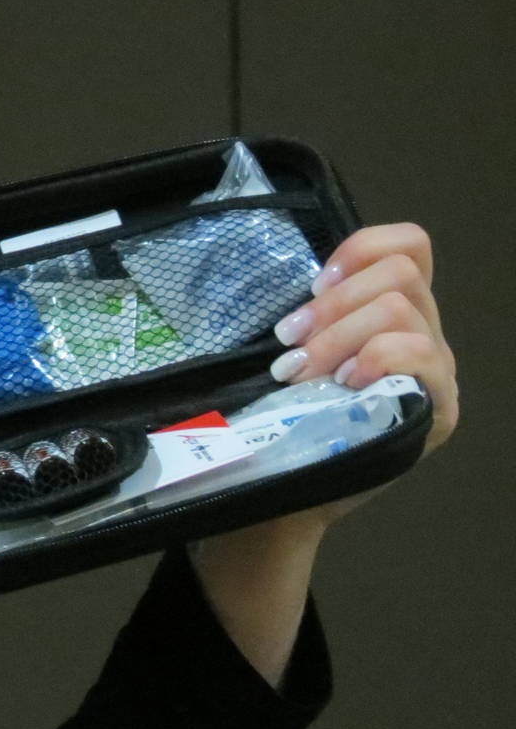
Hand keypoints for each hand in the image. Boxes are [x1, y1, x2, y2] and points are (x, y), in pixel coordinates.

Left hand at [264, 220, 459, 528]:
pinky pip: (421, 354)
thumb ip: (313, 313)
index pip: (410, 244)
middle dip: (334, 304)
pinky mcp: (440, 408)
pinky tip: (345, 384)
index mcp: (394, 309)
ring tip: (301, 372)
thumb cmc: (288, 411)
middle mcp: (425, 332)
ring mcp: (437, 370)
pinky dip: (376, 358)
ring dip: (339, 336)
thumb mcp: (298, 348)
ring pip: (401, 310)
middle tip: (288, 341)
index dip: (362, 248)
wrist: (292, 483)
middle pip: (401, 273)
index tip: (312, 284)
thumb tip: (293, 284)